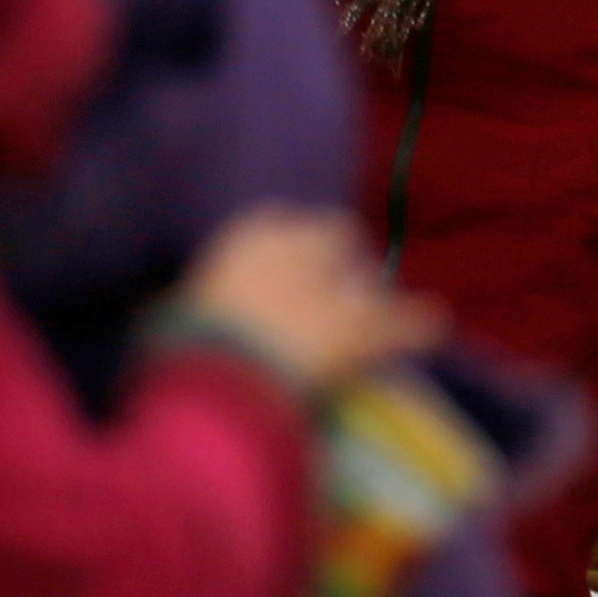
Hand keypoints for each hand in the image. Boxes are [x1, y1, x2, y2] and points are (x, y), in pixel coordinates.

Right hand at [180, 205, 443, 392]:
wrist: (223, 373)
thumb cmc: (189, 341)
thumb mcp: (180, 312)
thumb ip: (192, 302)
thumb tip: (165, 313)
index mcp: (248, 238)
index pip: (281, 223)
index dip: (291, 247)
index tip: (289, 267)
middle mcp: (295, 250)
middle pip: (331, 236)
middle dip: (337, 260)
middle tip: (334, 289)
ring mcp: (334, 288)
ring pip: (364, 278)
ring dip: (368, 294)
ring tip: (374, 309)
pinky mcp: (362, 328)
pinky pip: (400, 320)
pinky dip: (415, 322)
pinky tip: (432, 321)